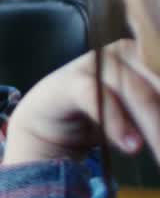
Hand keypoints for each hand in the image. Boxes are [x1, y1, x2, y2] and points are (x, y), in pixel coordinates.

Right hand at [4, 39, 159, 164]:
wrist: (48, 121)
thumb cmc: (104, 116)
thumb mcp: (142, 113)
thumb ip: (159, 112)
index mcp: (149, 55)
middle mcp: (127, 52)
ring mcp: (97, 63)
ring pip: (137, 94)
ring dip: (154, 128)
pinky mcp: (72, 81)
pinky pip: (99, 100)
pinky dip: (117, 124)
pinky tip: (131, 145)